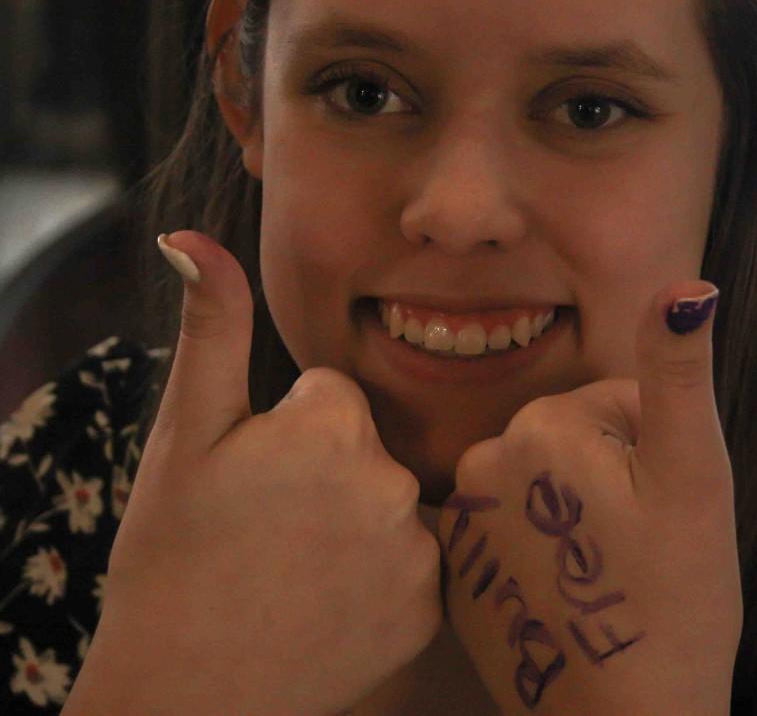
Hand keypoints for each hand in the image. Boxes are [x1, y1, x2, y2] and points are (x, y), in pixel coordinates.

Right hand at [63, 231, 441, 715]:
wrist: (186, 691)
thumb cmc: (175, 555)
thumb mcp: (185, 434)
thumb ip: (210, 328)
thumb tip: (188, 237)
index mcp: (333, 423)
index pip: (334, 396)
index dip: (291, 433)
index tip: (258, 478)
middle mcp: (391, 479)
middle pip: (370, 447)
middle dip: (328, 473)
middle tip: (274, 527)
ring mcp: (418, 549)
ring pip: (396, 500)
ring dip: (360, 522)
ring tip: (300, 566)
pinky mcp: (431, 608)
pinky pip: (419, 560)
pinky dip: (385, 575)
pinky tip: (333, 601)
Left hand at [437, 281, 740, 715]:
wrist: (623, 713)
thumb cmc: (674, 595)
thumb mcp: (693, 474)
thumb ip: (678, 372)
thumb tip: (686, 286)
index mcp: (541, 426)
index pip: (611, 403)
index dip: (649, 449)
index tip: (655, 505)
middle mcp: (482, 460)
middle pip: (567, 439)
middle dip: (606, 477)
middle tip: (630, 539)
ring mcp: (461, 517)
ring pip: (536, 481)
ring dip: (569, 510)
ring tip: (596, 564)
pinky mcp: (454, 566)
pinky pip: (505, 524)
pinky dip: (532, 544)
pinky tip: (559, 584)